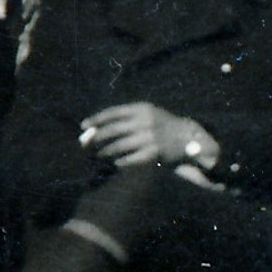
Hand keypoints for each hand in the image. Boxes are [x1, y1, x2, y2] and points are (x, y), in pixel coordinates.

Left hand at [79, 102, 204, 167]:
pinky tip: (116, 163)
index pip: (113, 112)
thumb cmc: (161, 125)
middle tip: (85, 144)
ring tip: (97, 155)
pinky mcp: (154, 152)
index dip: (96, 119)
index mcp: (141, 108)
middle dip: (96, 138)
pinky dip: (122, 161)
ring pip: (119, 146)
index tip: (83, 126)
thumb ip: (126, 119)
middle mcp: (145, 121)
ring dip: (105, 151)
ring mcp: (150, 137)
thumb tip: (98, 128)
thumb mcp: (147, 114)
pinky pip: (131, 159)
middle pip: (113, 130)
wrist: (187, 136)